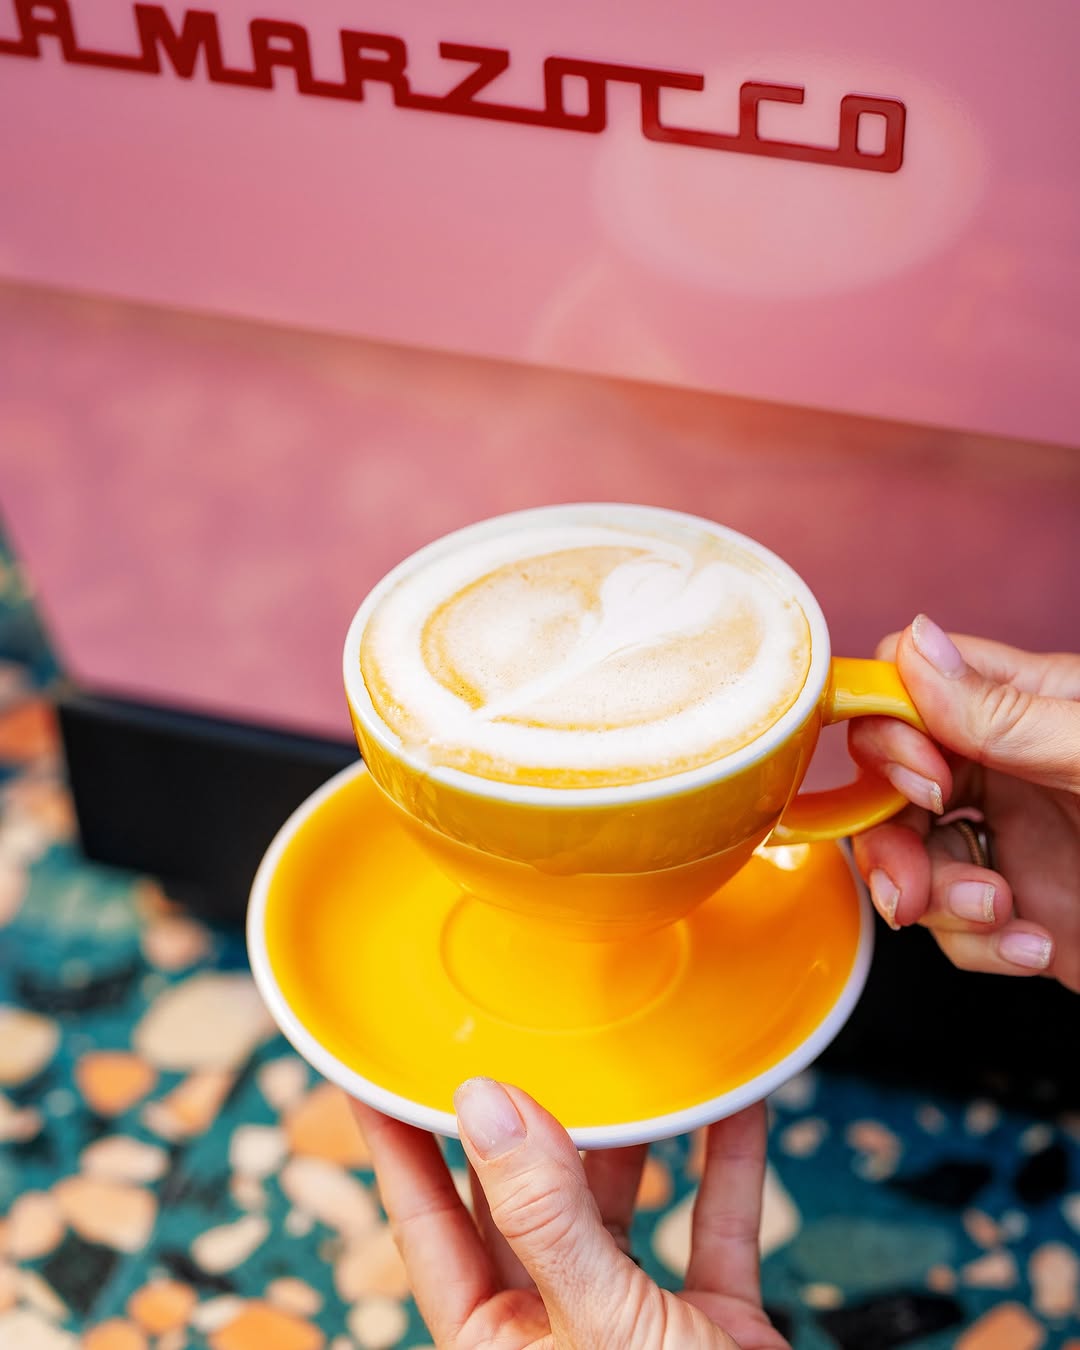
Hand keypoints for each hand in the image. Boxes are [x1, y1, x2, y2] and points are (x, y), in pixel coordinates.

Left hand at [353, 1081, 789, 1348]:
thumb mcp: (598, 1325)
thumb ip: (543, 1217)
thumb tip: (486, 1106)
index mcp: (494, 1342)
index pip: (425, 1217)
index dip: (396, 1138)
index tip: (375, 1065)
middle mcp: (554, 1323)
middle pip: (523, 1195)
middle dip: (523, 1116)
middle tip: (510, 1032)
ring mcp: (632, 1320)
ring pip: (619, 1201)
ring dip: (633, 1133)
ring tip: (623, 1055)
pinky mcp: (710, 1323)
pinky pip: (714, 1224)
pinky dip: (727, 1164)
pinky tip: (734, 1103)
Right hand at [849, 615, 1079, 990]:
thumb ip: (1010, 712)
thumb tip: (915, 647)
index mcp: (1028, 708)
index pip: (913, 688)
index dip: (890, 731)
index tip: (921, 778)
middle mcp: (1009, 771)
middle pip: (892, 784)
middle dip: (887, 836)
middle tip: (909, 885)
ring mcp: (1015, 843)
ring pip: (911, 857)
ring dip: (934, 897)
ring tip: (996, 914)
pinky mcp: (1026, 914)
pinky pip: (955, 925)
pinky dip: (977, 944)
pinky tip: (1032, 946)